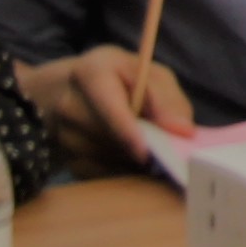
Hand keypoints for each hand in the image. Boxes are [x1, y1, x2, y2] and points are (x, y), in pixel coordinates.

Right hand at [30, 44, 193, 172]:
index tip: (144, 152)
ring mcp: (62, 134)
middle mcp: (68, 103)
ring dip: (132, 161)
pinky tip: (129, 158)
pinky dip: (121, 170)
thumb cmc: (123, 80)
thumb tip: (183, 131)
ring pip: (106, 160)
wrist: (75, 92)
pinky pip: (100, 174)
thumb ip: (168, 99)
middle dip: (140, 147)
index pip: (108, 105)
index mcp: (91, 72)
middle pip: (108, 138)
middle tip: (165, 152)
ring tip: (149, 149)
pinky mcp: (66, 159)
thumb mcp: (150, 75)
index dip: (127, 131)